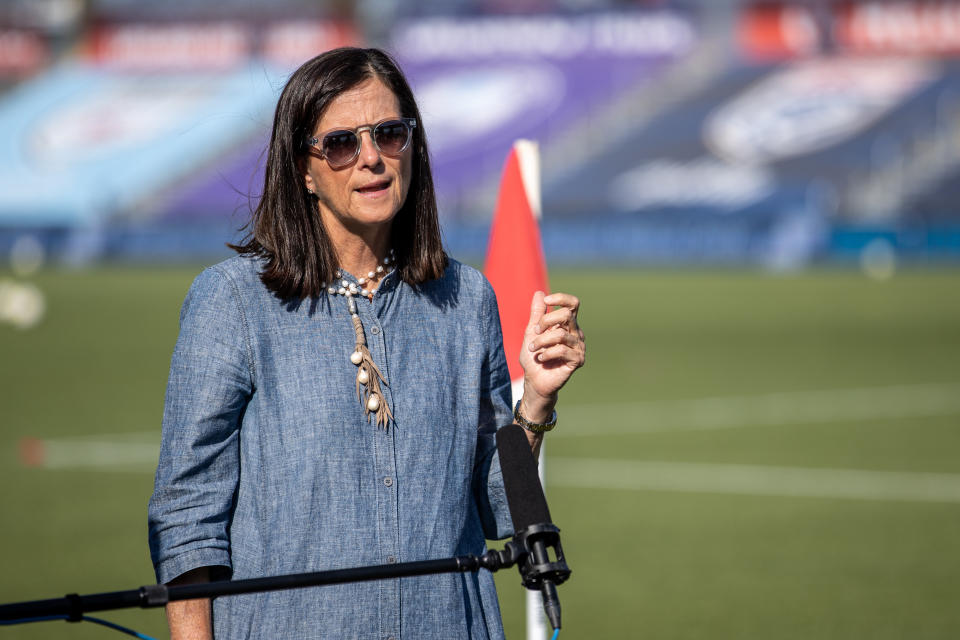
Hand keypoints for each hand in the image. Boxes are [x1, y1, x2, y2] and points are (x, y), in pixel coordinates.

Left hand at [518, 291, 585, 422]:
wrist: (534, 380)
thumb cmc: (534, 355)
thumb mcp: (532, 332)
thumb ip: (537, 314)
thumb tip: (539, 293)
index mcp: (567, 324)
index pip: (573, 304)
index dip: (561, 298)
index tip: (546, 301)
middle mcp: (576, 333)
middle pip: (567, 315)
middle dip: (546, 321)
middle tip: (535, 331)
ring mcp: (579, 346)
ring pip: (561, 334)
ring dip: (542, 341)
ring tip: (533, 349)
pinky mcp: (578, 360)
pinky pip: (562, 350)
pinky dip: (547, 353)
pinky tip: (541, 359)